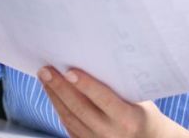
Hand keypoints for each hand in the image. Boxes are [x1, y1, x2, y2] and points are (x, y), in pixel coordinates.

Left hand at [38, 66, 188, 137]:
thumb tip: (94, 57)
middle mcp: (111, 134)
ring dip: (55, 96)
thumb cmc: (143, 112)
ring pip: (70, 118)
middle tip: (46, 70)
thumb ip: (118, 85)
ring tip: (45, 77)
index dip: (86, 85)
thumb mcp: (138, 98)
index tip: (70, 71)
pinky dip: (59, 108)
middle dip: (60, 88)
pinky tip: (52, 94)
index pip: (104, 100)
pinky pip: (69, 126)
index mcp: (128, 119)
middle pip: (80, 109)